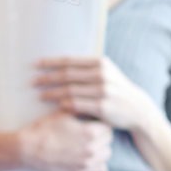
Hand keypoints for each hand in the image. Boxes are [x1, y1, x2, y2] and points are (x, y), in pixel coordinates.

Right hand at [16, 110, 112, 170]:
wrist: (27, 149)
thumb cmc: (44, 129)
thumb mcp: (64, 114)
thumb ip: (82, 111)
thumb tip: (92, 107)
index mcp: (91, 133)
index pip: (108, 127)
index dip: (100, 125)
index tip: (92, 125)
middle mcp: (92, 149)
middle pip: (108, 141)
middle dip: (101, 136)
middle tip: (89, 135)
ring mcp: (87, 163)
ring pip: (106, 155)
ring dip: (100, 150)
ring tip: (88, 146)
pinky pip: (101, 170)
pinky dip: (98, 164)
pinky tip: (88, 159)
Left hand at [34, 55, 152, 131]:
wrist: (138, 110)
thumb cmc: (117, 91)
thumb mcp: (107, 74)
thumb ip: (87, 68)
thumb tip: (59, 64)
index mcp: (101, 63)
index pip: (70, 61)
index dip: (50, 62)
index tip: (35, 64)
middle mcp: (102, 75)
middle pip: (67, 75)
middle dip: (47, 78)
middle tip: (33, 82)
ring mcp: (103, 91)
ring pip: (69, 90)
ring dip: (51, 93)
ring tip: (40, 95)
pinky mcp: (102, 107)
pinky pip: (76, 105)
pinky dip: (64, 105)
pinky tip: (57, 106)